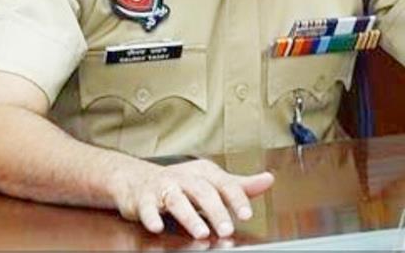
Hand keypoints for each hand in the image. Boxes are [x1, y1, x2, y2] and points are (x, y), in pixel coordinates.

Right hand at [111, 158, 273, 238]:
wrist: (137, 180)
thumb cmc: (180, 183)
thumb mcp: (210, 182)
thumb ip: (238, 185)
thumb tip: (267, 180)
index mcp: (203, 172)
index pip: (223, 183)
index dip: (236, 197)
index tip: (246, 213)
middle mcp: (183, 177)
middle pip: (202, 191)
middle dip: (215, 210)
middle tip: (227, 229)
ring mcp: (162, 187)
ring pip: (176, 199)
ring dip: (189, 216)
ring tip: (201, 231)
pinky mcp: (143, 199)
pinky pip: (148, 207)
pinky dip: (152, 216)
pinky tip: (158, 226)